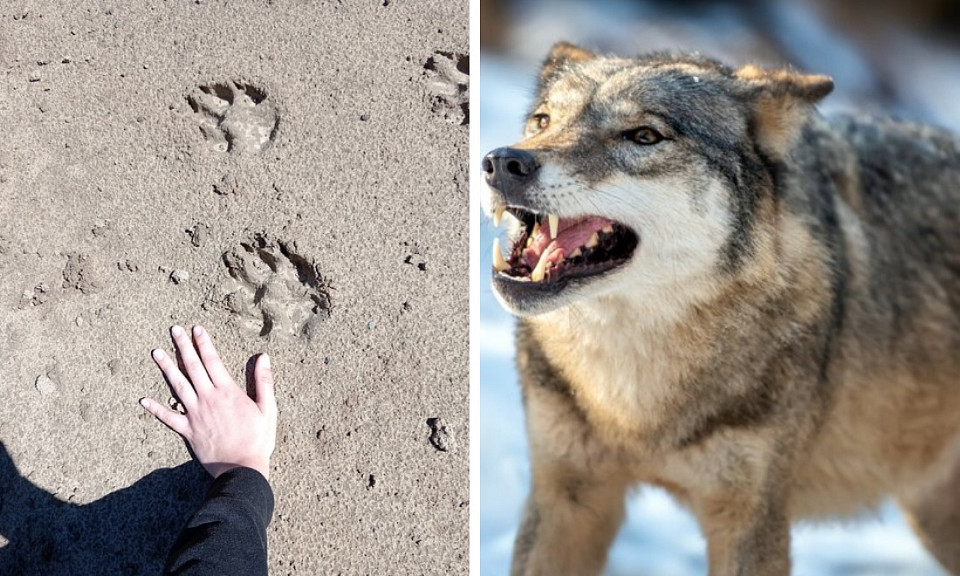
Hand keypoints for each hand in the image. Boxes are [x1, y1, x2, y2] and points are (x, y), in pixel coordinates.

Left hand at [140, 325, 276, 479]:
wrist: (241, 468)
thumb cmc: (258, 439)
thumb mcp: (268, 409)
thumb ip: (263, 381)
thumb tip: (263, 357)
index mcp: (227, 391)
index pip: (212, 360)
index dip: (204, 343)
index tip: (196, 329)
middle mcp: (208, 399)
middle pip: (193, 367)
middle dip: (183, 347)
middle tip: (174, 330)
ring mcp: (195, 414)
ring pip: (177, 386)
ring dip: (167, 368)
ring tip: (156, 352)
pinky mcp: (188, 431)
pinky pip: (168, 418)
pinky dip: (155, 409)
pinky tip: (144, 400)